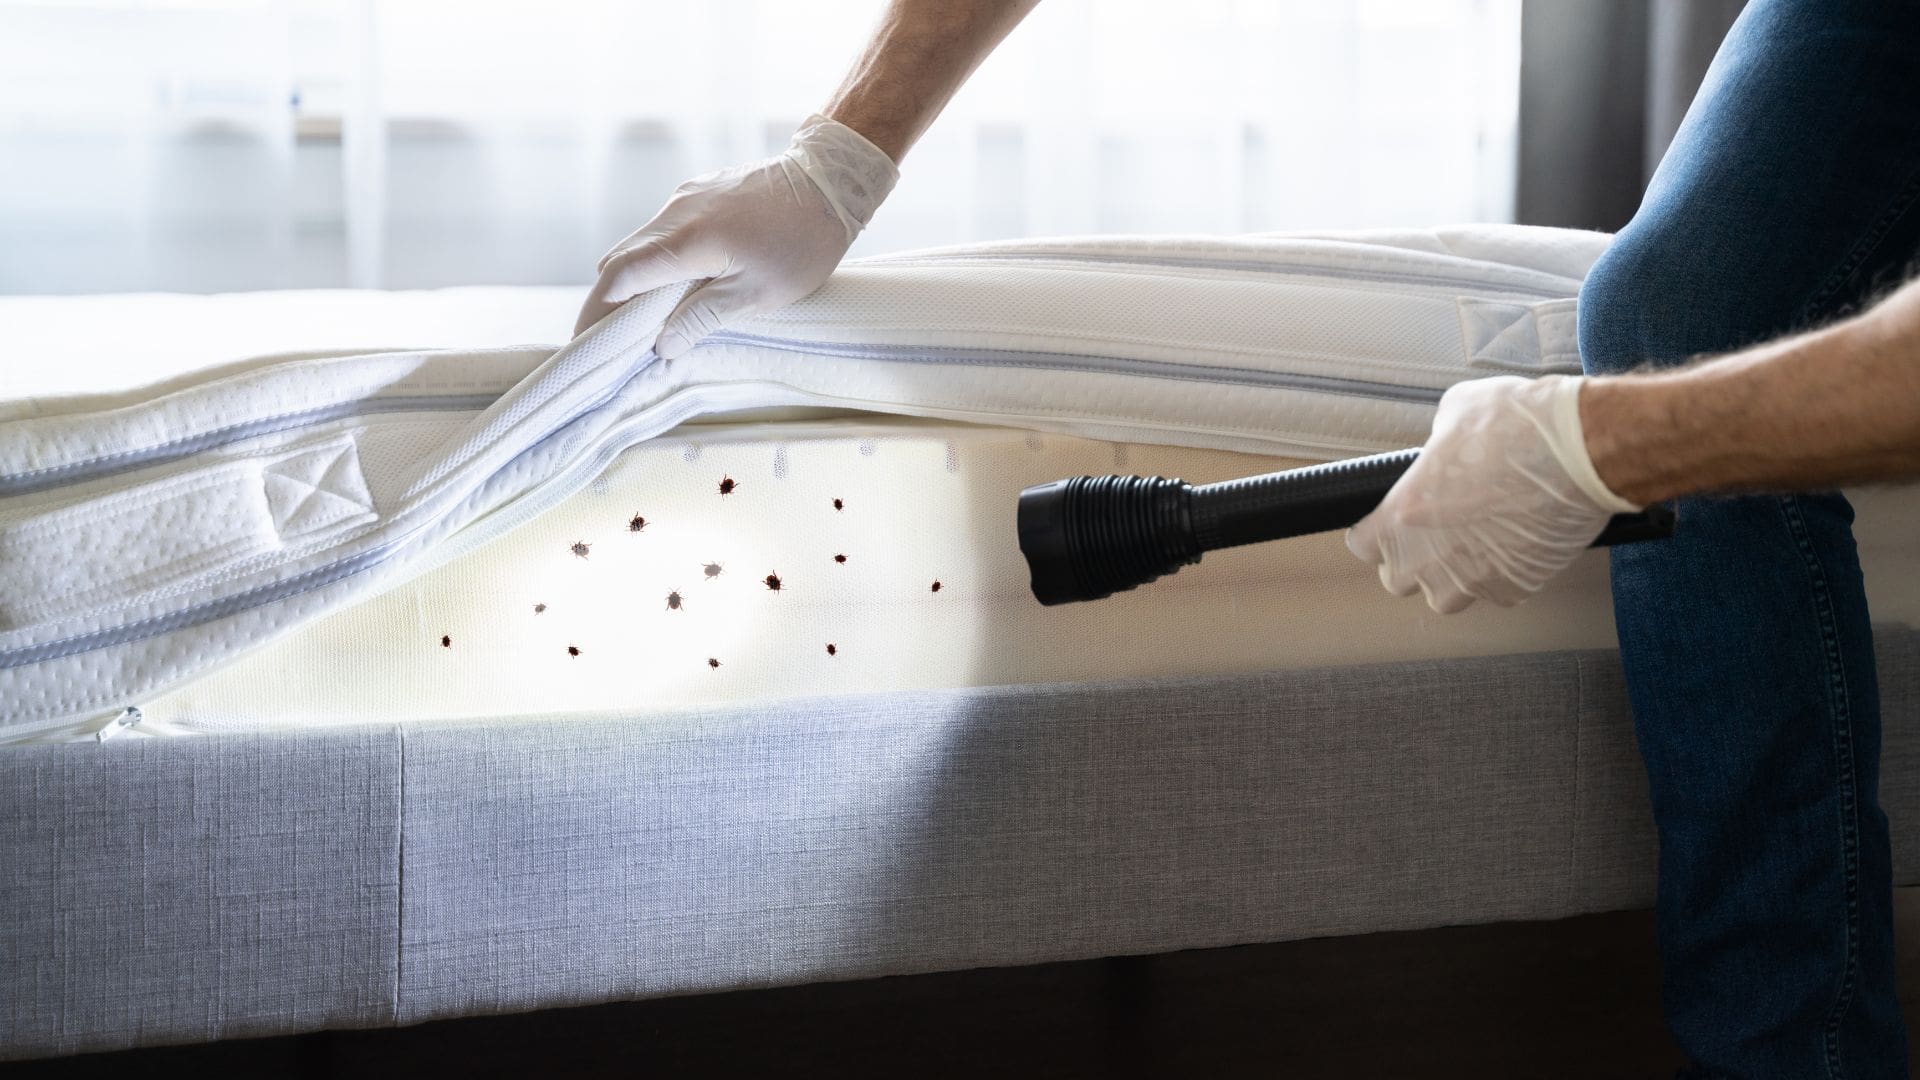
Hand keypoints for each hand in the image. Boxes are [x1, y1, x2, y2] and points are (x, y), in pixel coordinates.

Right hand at [573, 114, 898, 353]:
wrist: (831, 179)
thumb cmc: (802, 243)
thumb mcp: (759, 294)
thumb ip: (703, 317)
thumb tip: (662, 345)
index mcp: (688, 241)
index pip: (620, 279)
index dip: (598, 314)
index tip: (588, 345)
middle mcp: (676, 213)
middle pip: (620, 260)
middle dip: (608, 301)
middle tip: (607, 340)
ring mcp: (686, 197)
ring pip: (641, 242)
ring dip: (635, 279)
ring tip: (640, 317)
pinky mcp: (699, 191)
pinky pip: (663, 227)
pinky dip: (657, 257)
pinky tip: (674, 282)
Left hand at [1345, 374, 1640, 613]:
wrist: (1585, 448)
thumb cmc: (1519, 424)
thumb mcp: (1454, 414)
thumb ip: (1434, 448)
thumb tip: (1439, 454)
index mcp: (1404, 512)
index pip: (1363, 545)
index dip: (1373, 533)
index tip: (1384, 525)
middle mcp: (1433, 554)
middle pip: (1398, 581)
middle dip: (1409, 560)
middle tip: (1430, 536)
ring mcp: (1475, 576)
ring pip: (1444, 598)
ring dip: (1450, 578)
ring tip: (1469, 549)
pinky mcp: (1517, 585)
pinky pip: (1495, 594)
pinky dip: (1498, 578)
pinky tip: (1510, 550)